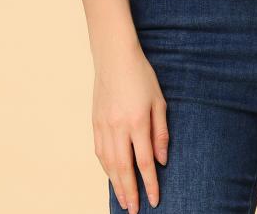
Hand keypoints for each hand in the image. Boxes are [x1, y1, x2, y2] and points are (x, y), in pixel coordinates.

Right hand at [92, 43, 168, 211]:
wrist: (115, 57)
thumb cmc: (141, 76)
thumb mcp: (159, 101)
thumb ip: (160, 132)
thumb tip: (161, 160)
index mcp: (138, 122)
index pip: (144, 162)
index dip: (150, 184)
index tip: (154, 200)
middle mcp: (118, 127)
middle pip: (124, 169)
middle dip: (130, 193)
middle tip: (135, 211)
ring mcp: (104, 126)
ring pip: (109, 164)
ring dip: (116, 185)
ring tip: (123, 201)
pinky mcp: (95, 123)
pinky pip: (99, 152)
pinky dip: (105, 169)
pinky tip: (111, 177)